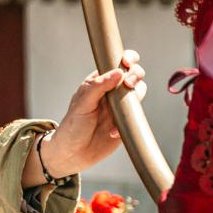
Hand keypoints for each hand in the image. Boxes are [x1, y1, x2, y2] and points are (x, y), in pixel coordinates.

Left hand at [29, 52, 145, 181]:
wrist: (74, 153)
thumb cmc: (73, 125)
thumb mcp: (82, 103)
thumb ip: (99, 86)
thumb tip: (118, 73)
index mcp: (99, 82)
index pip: (116, 64)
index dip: (127, 59)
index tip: (127, 62)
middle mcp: (112, 92)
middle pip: (134, 75)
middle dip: (136, 75)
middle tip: (128, 84)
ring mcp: (121, 107)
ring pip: (139, 93)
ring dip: (134, 97)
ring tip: (120, 111)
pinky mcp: (127, 123)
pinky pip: (137, 117)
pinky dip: (128, 122)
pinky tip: (112, 132)